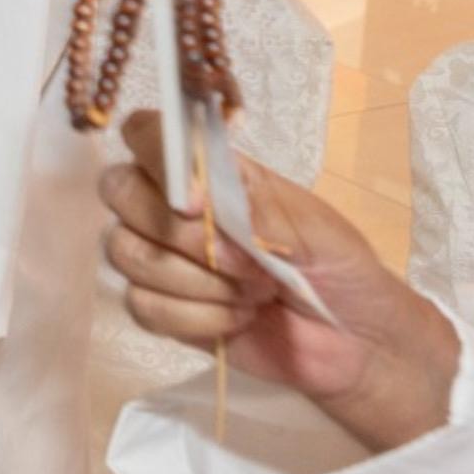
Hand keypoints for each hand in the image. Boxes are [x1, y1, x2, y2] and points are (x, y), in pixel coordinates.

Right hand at [102, 110, 460, 454]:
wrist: (354, 340)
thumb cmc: (338, 267)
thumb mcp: (310, 229)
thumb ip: (252, 210)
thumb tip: (195, 198)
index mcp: (212, 170)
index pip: (146, 134)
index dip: (156, 160)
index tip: (197, 203)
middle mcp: (174, 206)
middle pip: (118, 191)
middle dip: (178, 233)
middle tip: (240, 260)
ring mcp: (163, 257)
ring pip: (125, 253)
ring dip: (194, 281)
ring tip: (251, 293)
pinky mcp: (162, 308)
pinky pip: (141, 304)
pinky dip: (193, 317)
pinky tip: (235, 318)